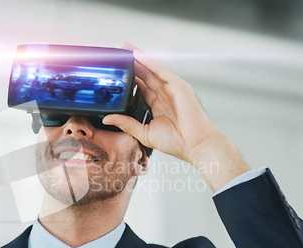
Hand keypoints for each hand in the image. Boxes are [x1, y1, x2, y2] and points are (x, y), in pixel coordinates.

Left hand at [103, 42, 249, 191]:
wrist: (194, 145)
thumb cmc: (176, 142)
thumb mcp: (144, 133)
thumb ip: (127, 124)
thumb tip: (108, 119)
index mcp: (157, 105)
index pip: (140, 87)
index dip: (129, 78)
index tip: (116, 72)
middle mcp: (164, 95)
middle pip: (145, 75)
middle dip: (132, 64)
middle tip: (118, 54)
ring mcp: (171, 89)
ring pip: (152, 70)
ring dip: (139, 58)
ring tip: (126, 49)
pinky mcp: (178, 86)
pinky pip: (162, 71)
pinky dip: (151, 62)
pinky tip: (139, 55)